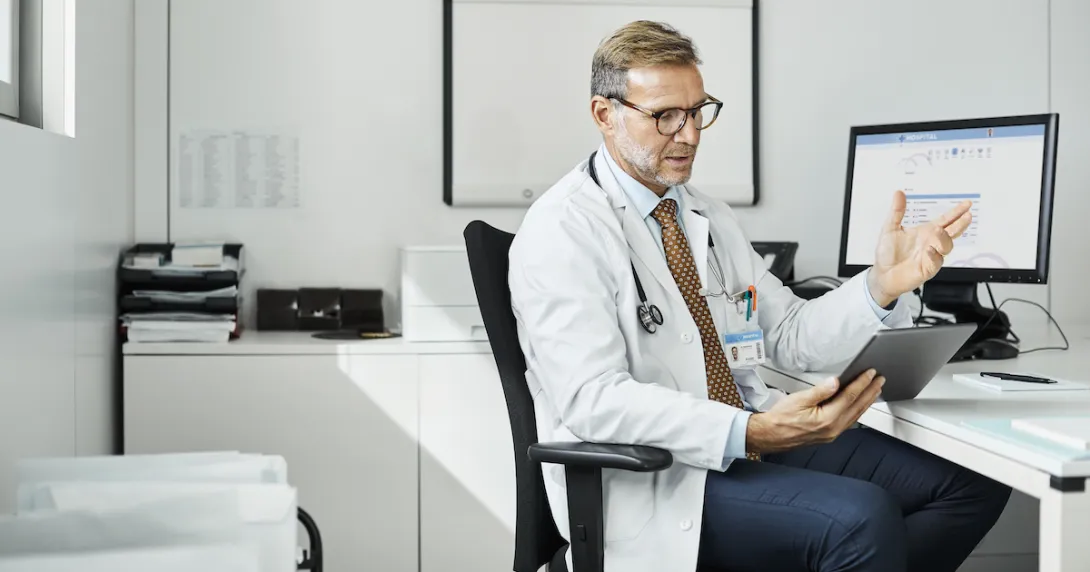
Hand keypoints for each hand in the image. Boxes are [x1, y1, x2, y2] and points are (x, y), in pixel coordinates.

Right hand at [745, 369, 884, 453]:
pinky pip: (849, 421)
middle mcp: (833, 429)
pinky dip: (857, 411)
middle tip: (880, 380)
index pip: (850, 396)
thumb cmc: (780, 419)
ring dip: (866, 401)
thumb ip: (820, 391)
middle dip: (870, 392)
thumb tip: (836, 382)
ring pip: (855, 415)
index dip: (862, 383)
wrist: (769, 436)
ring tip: (874, 391)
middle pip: (858, 407)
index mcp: (827, 419)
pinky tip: (858, 406)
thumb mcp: (799, 399)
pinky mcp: (828, 435)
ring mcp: (832, 434)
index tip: (870, 373)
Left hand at [868, 190, 972, 305]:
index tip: (967, 204)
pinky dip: (934, 255)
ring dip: (944, 238)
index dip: (957, 212)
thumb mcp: (890, 228)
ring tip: (938, 231)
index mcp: (926, 232)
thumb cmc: (887, 252)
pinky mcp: (928, 269)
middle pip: (952, 232)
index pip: (946, 220)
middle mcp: (932, 243)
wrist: (882, 273)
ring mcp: (932, 256)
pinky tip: (928, 250)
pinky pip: (936, 261)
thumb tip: (898, 193)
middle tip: (966, 216)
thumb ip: (897, 211)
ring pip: (947, 246)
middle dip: (961, 224)